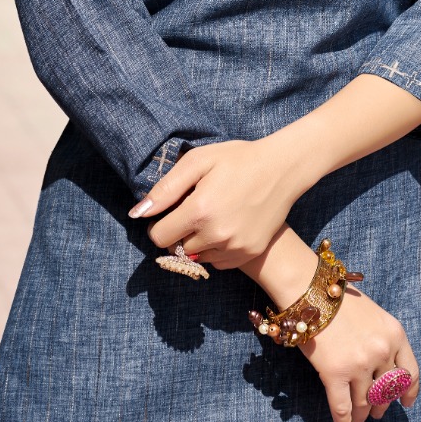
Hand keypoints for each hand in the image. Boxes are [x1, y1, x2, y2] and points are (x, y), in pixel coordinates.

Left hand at [129, 138, 300, 269]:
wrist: (283, 168)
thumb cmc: (238, 159)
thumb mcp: (198, 161)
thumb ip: (165, 189)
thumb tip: (138, 214)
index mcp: (199, 210)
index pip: (159, 237)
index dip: (160, 224)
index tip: (172, 211)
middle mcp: (216, 234)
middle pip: (177, 248)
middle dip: (180, 231)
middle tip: (197, 208)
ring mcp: (235, 247)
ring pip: (197, 256)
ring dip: (198, 241)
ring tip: (214, 215)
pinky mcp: (249, 252)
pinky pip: (219, 262)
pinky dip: (217, 249)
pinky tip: (228, 225)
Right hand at [298, 286, 420, 421]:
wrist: (311, 290)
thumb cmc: (339, 299)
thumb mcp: (374, 315)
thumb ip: (383, 340)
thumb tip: (383, 371)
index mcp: (395, 334)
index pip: (410, 372)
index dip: (409, 392)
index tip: (406, 403)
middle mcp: (381, 351)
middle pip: (386, 390)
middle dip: (381, 406)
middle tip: (376, 414)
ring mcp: (359, 364)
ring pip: (364, 402)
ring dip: (362, 417)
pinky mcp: (335, 373)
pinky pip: (342, 407)